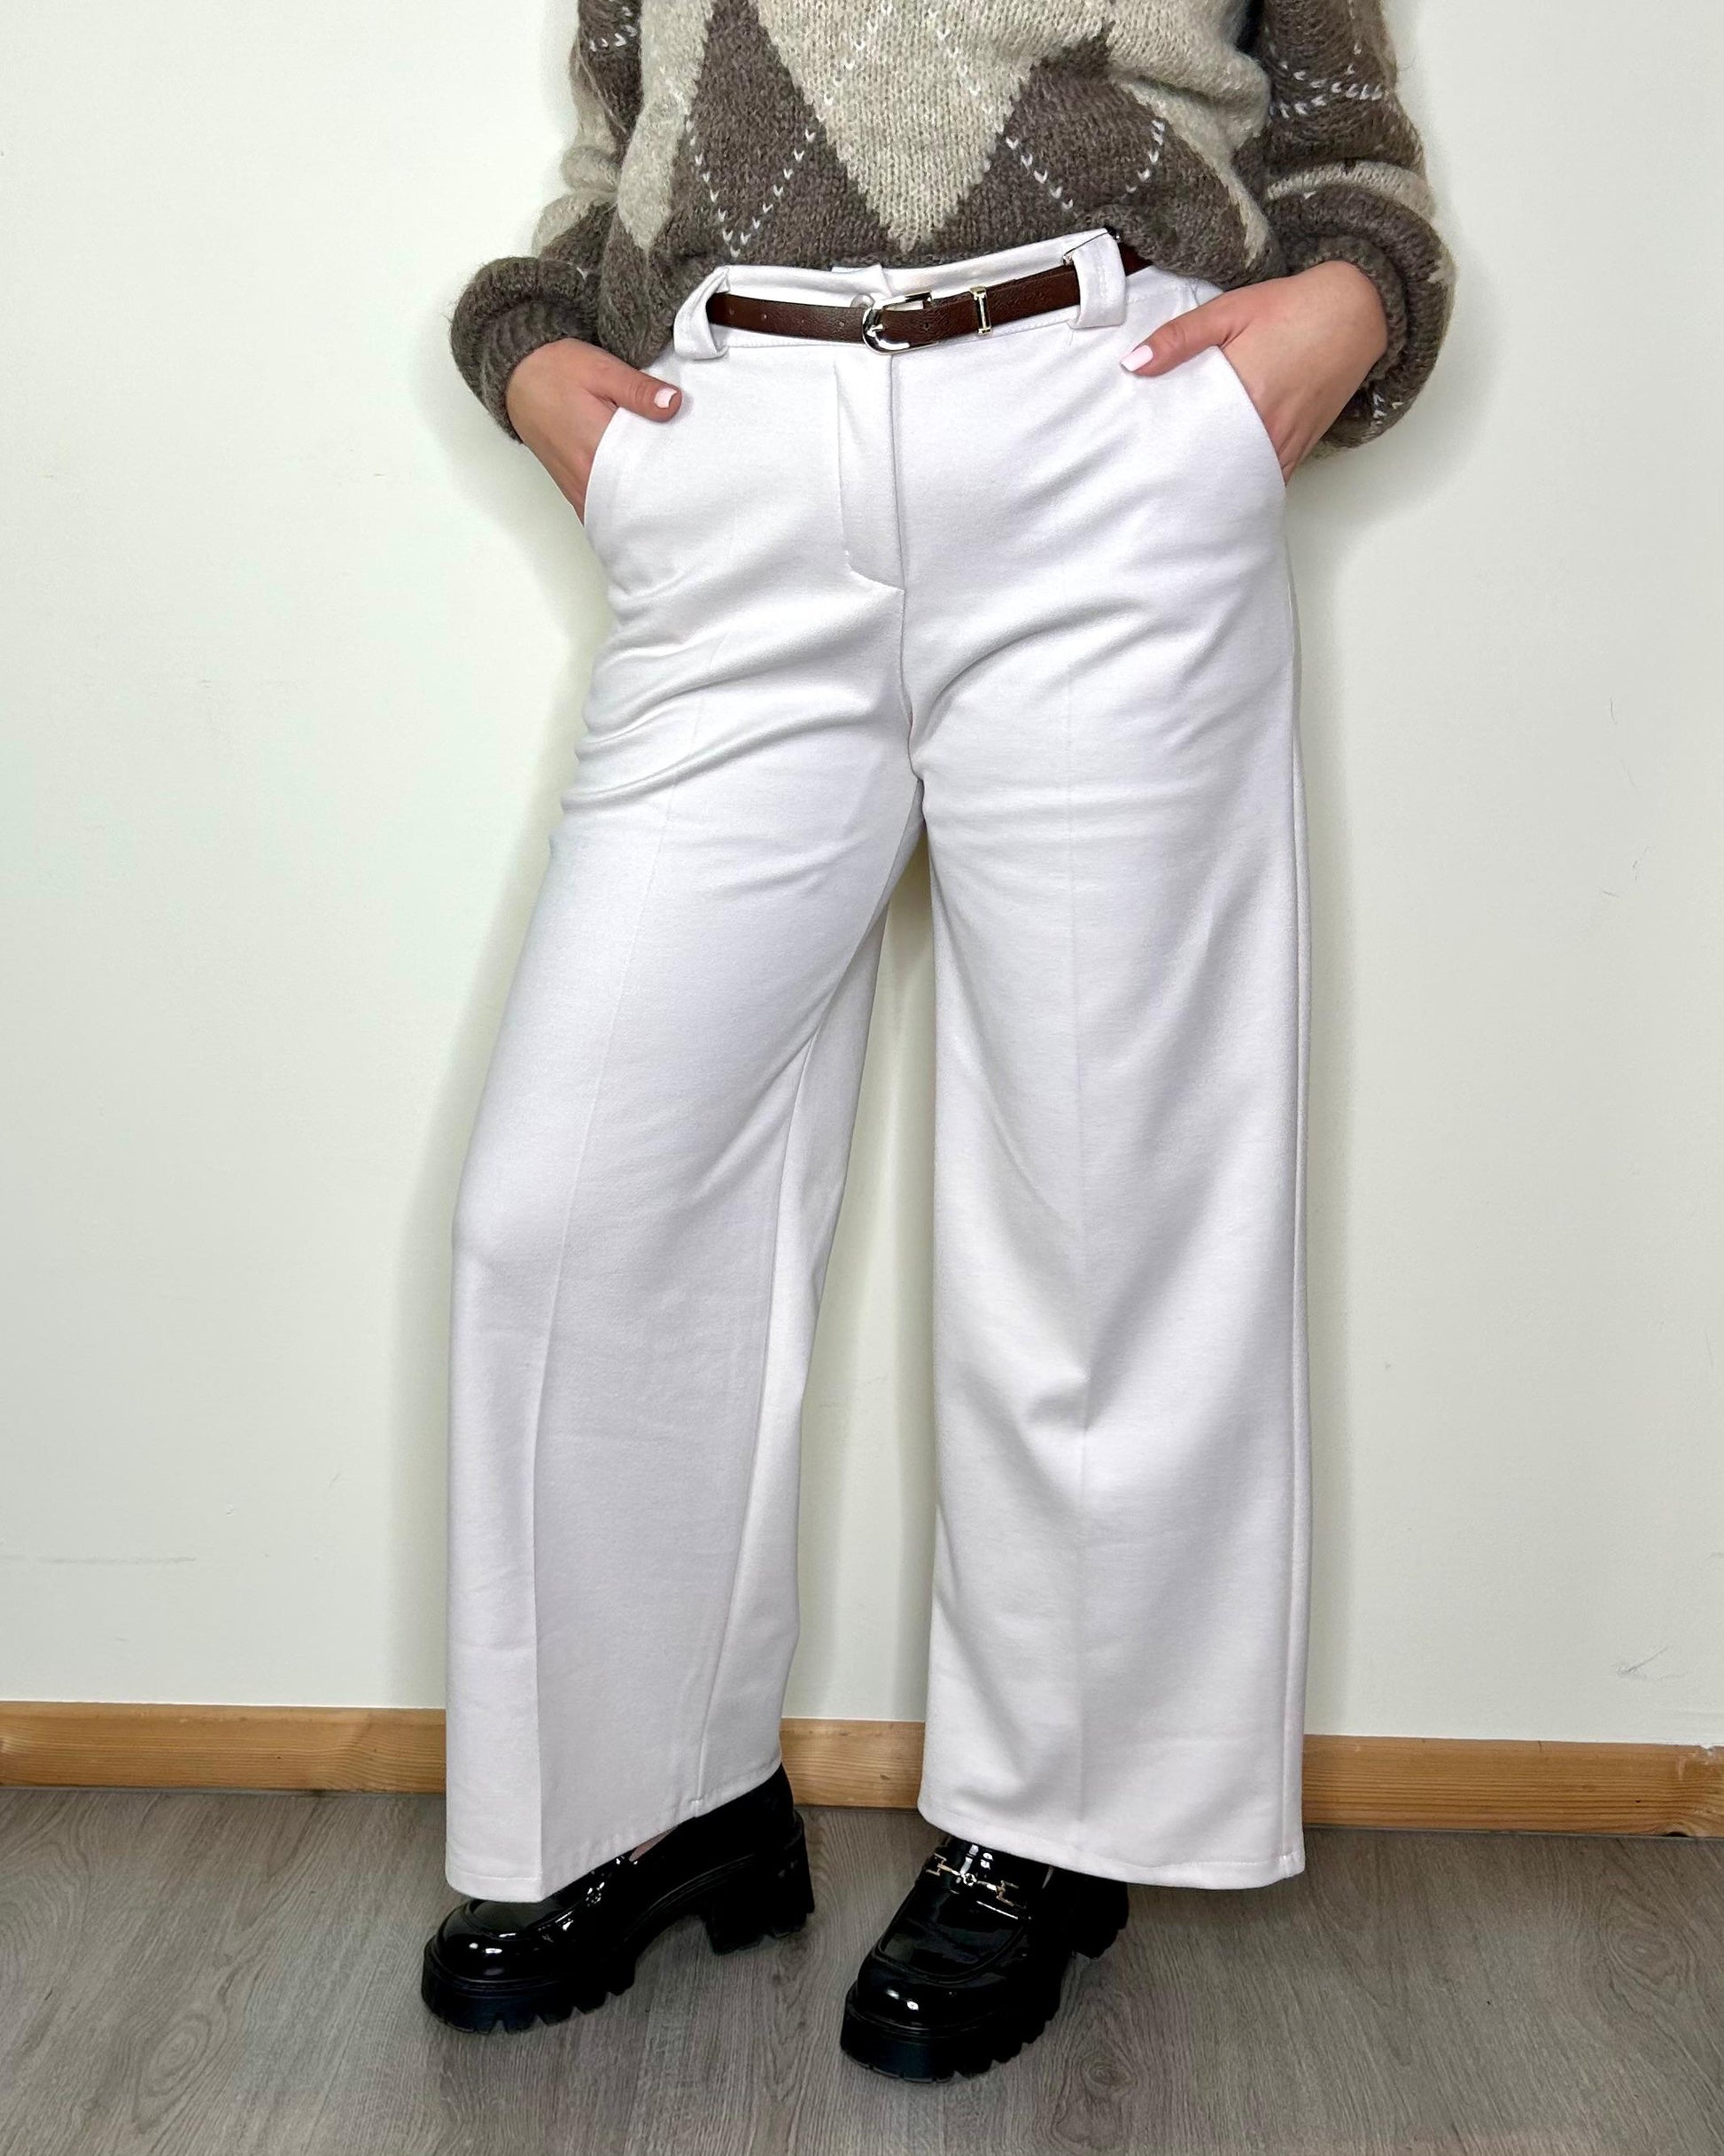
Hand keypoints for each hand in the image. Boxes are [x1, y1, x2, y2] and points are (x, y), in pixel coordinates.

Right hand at [504, 339, 682, 517]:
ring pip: (618, 513)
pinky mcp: (573, 491)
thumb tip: (674, 404)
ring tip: (665, 494)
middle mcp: (586, 477)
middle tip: (686, 487)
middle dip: (661, 498)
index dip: (673, 479)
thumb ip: (639, 390)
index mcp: (598, 447)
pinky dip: (621, 509)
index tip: (693, 474)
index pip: (646, 477)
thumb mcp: (602, 369)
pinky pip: (602, 512)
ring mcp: (578, 489)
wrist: (516, 376)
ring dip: (640, 506)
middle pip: (634, 503)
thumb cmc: (555, 370)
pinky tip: (638, 499)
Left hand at [1121, 261, 1388, 479]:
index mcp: (1244, 390)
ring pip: (1240, 481)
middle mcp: (1267, 425)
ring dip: (1213, 486)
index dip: (1162, 451)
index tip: (1138, 458)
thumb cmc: (1292, 307)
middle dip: (1182, 476)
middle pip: (1212, 467)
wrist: (1356, 309)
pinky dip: (1244, 485)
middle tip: (1151, 481)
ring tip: (1179, 491)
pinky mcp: (1301, 448)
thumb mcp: (1229, 310)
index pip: (1190, 436)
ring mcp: (1286, 441)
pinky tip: (1221, 489)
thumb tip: (1133, 364)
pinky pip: (1267, 480)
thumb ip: (1179, 338)